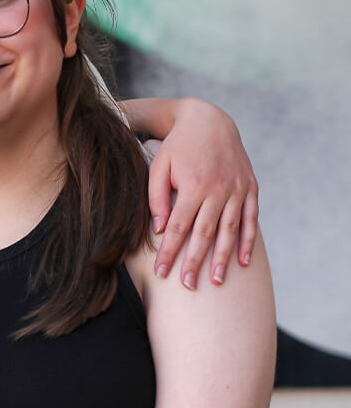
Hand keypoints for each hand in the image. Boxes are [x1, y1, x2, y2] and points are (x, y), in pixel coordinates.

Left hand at [145, 98, 258, 288]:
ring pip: (230, 230)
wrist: (209, 120)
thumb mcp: (159, 165)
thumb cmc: (177, 146)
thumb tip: (159, 229)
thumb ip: (156, 196)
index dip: (169, 252)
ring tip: (217, 283)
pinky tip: (244, 262)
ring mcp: (237, 189)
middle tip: (187, 286)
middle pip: (204, 234)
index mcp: (192, 185)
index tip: (162, 273)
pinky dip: (248, 241)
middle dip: (194, 262)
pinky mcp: (250, 188)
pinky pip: (250, 219)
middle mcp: (217, 189)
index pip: (178, 227)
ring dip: (224, 258)